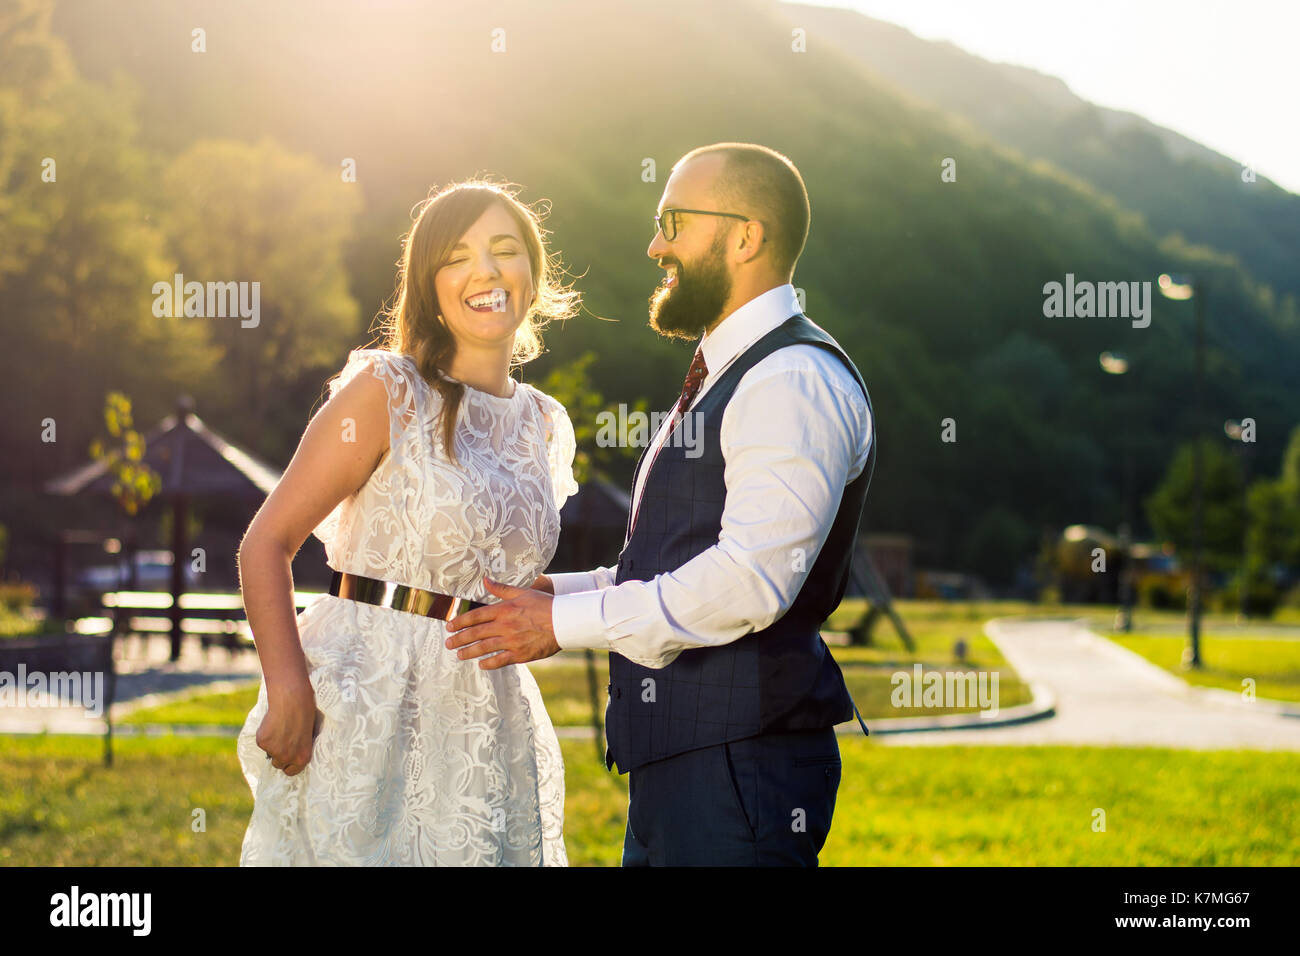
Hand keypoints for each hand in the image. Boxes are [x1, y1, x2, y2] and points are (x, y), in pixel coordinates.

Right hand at [255, 681, 319, 775]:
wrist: (293, 698)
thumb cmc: (306, 712)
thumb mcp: (309, 734)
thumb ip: (301, 747)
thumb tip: (295, 751)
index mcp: (303, 757)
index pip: (291, 772)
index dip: (289, 764)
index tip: (287, 758)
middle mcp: (288, 757)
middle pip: (278, 764)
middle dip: (279, 754)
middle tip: (282, 739)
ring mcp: (274, 750)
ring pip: (269, 752)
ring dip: (272, 744)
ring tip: (279, 727)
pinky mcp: (262, 742)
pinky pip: (261, 741)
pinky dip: (264, 734)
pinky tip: (272, 721)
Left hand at [445, 576, 559, 669]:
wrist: (564, 621)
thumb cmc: (545, 604)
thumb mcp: (522, 592)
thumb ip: (501, 588)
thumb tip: (485, 579)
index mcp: (504, 610)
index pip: (475, 616)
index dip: (460, 622)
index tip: (449, 626)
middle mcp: (504, 626)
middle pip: (476, 633)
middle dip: (459, 639)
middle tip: (448, 643)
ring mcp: (511, 641)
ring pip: (484, 648)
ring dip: (469, 652)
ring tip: (459, 655)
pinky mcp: (520, 654)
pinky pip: (499, 660)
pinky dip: (488, 663)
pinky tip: (481, 665)